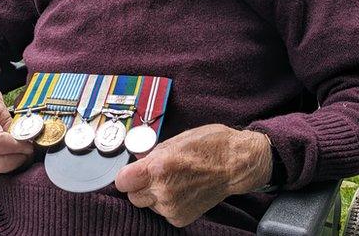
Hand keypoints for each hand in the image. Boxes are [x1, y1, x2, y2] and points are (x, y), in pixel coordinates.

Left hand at [114, 125, 272, 227]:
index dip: (126, 176)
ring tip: (174, 180)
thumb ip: (152, 155)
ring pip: (148, 205)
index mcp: (158, 167)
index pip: (122, 181)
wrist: (236, 165)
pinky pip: (163, 213)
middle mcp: (163, 190)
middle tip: (154, 175)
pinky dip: (168, 204)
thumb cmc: (210, 146)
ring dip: (154, 195)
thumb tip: (137, 163)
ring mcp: (172, 207)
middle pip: (133, 196)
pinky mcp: (181, 218)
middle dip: (139, 186)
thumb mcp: (175, 141)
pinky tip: (182, 190)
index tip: (131, 174)